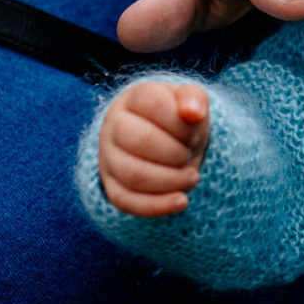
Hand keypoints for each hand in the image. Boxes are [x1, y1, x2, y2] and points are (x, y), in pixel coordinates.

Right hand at [98, 81, 211, 216]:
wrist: (167, 144)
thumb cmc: (179, 121)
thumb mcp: (190, 103)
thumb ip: (194, 98)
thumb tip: (193, 112)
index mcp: (134, 99)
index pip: (153, 103)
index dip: (180, 122)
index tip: (194, 132)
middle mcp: (114, 126)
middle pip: (139, 140)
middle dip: (175, 152)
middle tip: (190, 156)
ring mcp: (108, 158)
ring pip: (133, 174)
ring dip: (170, 180)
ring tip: (192, 178)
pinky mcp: (111, 186)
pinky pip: (127, 201)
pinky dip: (158, 205)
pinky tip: (182, 201)